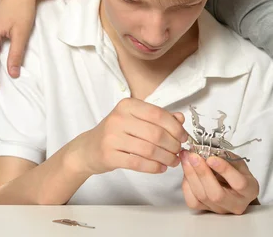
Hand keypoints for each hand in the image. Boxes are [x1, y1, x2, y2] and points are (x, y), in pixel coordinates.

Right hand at [68, 98, 187, 175]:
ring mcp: (112, 137)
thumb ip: (159, 117)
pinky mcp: (109, 155)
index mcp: (128, 105)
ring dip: (166, 157)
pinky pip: (138, 163)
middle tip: (179, 151)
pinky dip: (153, 167)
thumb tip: (180, 118)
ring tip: (172, 161)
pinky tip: (160, 168)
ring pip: (149, 149)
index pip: (158, 114)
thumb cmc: (117, 133)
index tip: (184, 137)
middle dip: (173, 144)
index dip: (175, 127)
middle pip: (156, 133)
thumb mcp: (136, 119)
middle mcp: (118, 118)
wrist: (88, 149)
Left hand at [180, 150, 258, 214]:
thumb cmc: (238, 174)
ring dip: (191, 176)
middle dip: (202, 173)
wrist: (235, 190)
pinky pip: (193, 201)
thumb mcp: (238, 163)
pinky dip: (187, 185)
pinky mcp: (207, 210)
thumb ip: (226, 158)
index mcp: (250, 190)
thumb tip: (208, 151)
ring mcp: (220, 210)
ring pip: (202, 197)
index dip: (224, 170)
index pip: (238, 183)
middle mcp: (236, 204)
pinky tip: (186, 172)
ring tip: (186, 159)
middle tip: (193, 156)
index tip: (211, 158)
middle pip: (216, 194)